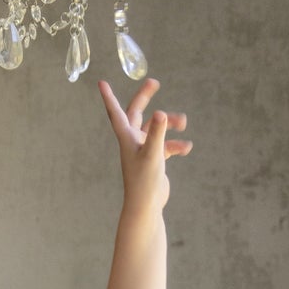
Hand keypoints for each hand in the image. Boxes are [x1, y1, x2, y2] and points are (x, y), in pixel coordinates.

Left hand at [98, 76, 191, 213]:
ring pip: (156, 128)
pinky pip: (166, 145)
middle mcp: (133, 141)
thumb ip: (158, 133)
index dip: (109, 97)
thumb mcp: (153, 155)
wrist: (146, 206)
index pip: (116, 112)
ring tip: (183, 122)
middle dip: (145, 97)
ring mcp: (143, 150)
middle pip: (137, 112)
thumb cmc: (144, 182)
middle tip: (154, 82)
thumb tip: (162, 113)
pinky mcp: (154, 159)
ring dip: (170, 123)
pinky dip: (176, 144)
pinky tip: (186, 147)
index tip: (102, 83)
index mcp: (127, 138)